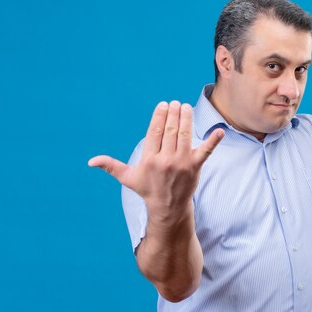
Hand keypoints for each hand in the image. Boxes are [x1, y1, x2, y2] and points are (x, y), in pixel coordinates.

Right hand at [88, 101, 224, 210]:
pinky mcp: (195, 167)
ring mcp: (182, 164)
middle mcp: (165, 160)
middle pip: (170, 130)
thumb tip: (90, 161)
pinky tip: (220, 130)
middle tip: (175, 103)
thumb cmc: (147, 189)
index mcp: (149, 160)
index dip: (159, 116)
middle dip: (173, 114)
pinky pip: (206, 151)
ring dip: (187, 118)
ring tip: (185, 107)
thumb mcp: (128, 178)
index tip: (162, 105)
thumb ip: (111, 166)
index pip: (155, 132)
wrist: (167, 208)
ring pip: (185, 135)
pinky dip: (214, 141)